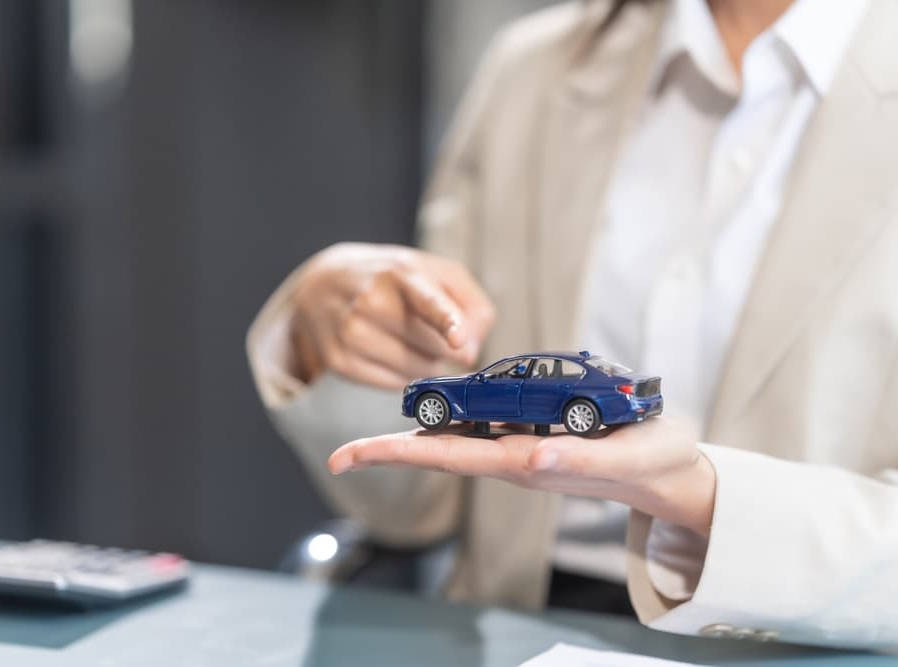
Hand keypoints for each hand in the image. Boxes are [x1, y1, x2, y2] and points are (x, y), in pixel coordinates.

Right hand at [289, 243, 495, 388]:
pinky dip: (401, 374)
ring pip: (417, 370)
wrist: (322, 284)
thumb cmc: (390, 280)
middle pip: (435, 347)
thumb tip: (470, 351)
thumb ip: (471, 305)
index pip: (428, 301)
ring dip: (425, 362)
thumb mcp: (435, 273)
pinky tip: (388, 351)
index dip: (447, 321)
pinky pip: (393, 384)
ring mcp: (352, 333)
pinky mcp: (339, 361)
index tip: (457, 339)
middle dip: (444, 344)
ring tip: (405, 336)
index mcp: (401, 274)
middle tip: (425, 324)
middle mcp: (372, 302)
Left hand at [328, 417, 715, 536]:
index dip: (398, 452)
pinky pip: (485, 426)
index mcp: (526, 461)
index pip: (449, 456)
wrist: (670, 472)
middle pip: (441, 451)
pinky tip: (437, 411)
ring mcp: (523, 447)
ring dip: (418, 434)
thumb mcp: (624, 458)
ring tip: (373, 438)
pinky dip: (454, 418)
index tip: (350, 457)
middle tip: (342, 455)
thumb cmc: (650, 463)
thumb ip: (579, 459)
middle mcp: (515, 455)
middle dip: (392, 450)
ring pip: (459, 439)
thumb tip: (529, 457)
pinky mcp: (537, 435)